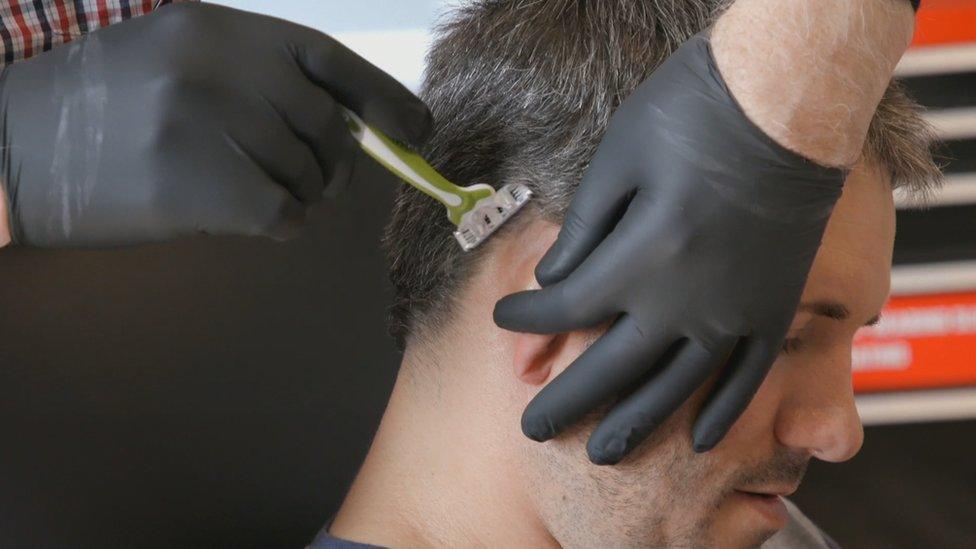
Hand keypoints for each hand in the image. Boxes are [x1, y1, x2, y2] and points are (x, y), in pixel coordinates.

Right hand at [0, 3, 429, 246]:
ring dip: (299, 195)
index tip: (421, 132)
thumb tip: (355, 128)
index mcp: (220, 27)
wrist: (12, 147)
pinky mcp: (194, 186)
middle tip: (307, 180)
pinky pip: (282, 214)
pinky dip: (279, 223)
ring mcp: (205, 124)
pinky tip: (241, 215)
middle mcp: (219, 66)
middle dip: (333, 164)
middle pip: (329, 128)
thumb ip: (262, 81)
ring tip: (246, 190)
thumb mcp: (181, 61)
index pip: (331, 59)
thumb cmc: (105, 108)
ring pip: (309, 176)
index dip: (387, 99)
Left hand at [493, 32, 845, 463]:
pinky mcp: (774, 309)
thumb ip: (583, 230)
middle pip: (612, 368)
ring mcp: (735, 311)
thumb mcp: (618, 159)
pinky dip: (722, 414)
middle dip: (566, 401)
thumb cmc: (696, 114)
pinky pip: (748, 378)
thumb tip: (552, 279)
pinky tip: (698, 442)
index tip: (505, 319)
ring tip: (604, 452)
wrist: (787, 103)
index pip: (567, 307)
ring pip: (676, 388)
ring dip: (636, 423)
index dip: (529, 318)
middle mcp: (685, 299)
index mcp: (640, 256)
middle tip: (533, 431)